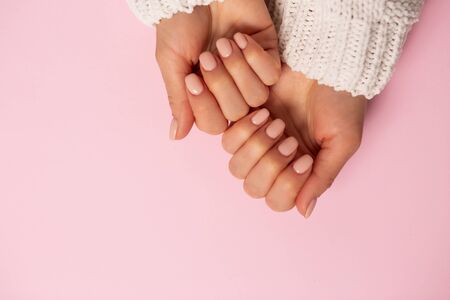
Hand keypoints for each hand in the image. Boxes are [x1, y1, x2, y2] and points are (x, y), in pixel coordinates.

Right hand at [155, 0, 278, 138]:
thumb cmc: (180, 24)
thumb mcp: (172, 62)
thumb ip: (178, 99)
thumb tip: (176, 136)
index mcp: (206, 96)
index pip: (213, 126)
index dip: (205, 106)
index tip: (192, 78)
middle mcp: (230, 91)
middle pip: (237, 115)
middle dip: (221, 84)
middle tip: (208, 55)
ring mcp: (251, 74)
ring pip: (257, 97)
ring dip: (238, 69)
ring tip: (225, 44)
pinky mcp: (268, 55)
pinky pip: (271, 74)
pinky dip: (255, 57)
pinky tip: (241, 37)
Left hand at [190, 58, 365, 217]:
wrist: (326, 61)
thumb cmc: (340, 103)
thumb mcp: (342, 143)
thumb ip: (322, 178)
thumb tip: (304, 213)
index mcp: (300, 171)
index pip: (278, 201)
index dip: (286, 186)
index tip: (303, 160)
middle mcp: (275, 161)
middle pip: (253, 188)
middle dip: (269, 165)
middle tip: (288, 138)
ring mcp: (257, 142)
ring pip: (236, 167)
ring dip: (256, 146)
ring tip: (276, 122)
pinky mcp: (243, 120)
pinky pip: (226, 138)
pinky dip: (244, 128)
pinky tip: (264, 110)